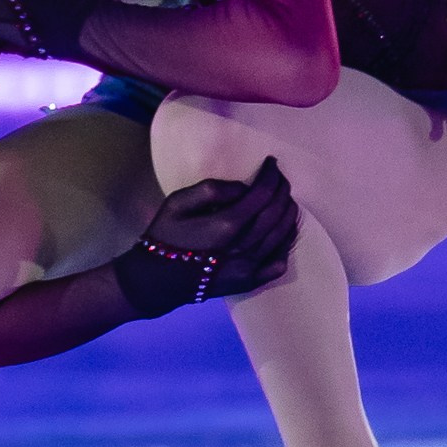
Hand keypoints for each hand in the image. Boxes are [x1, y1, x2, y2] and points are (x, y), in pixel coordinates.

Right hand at [113, 156, 297, 315]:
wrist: (157, 280)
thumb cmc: (165, 237)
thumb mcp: (177, 203)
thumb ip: (211, 190)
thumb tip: (242, 188)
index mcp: (226, 225)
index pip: (261, 195)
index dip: (270, 176)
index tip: (272, 164)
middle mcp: (244, 247)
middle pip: (275, 213)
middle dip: (282, 191)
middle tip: (280, 178)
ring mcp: (249, 268)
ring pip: (281, 236)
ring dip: (288, 213)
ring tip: (286, 198)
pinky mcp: (249, 282)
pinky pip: (278, 263)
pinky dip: (287, 243)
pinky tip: (286, 230)